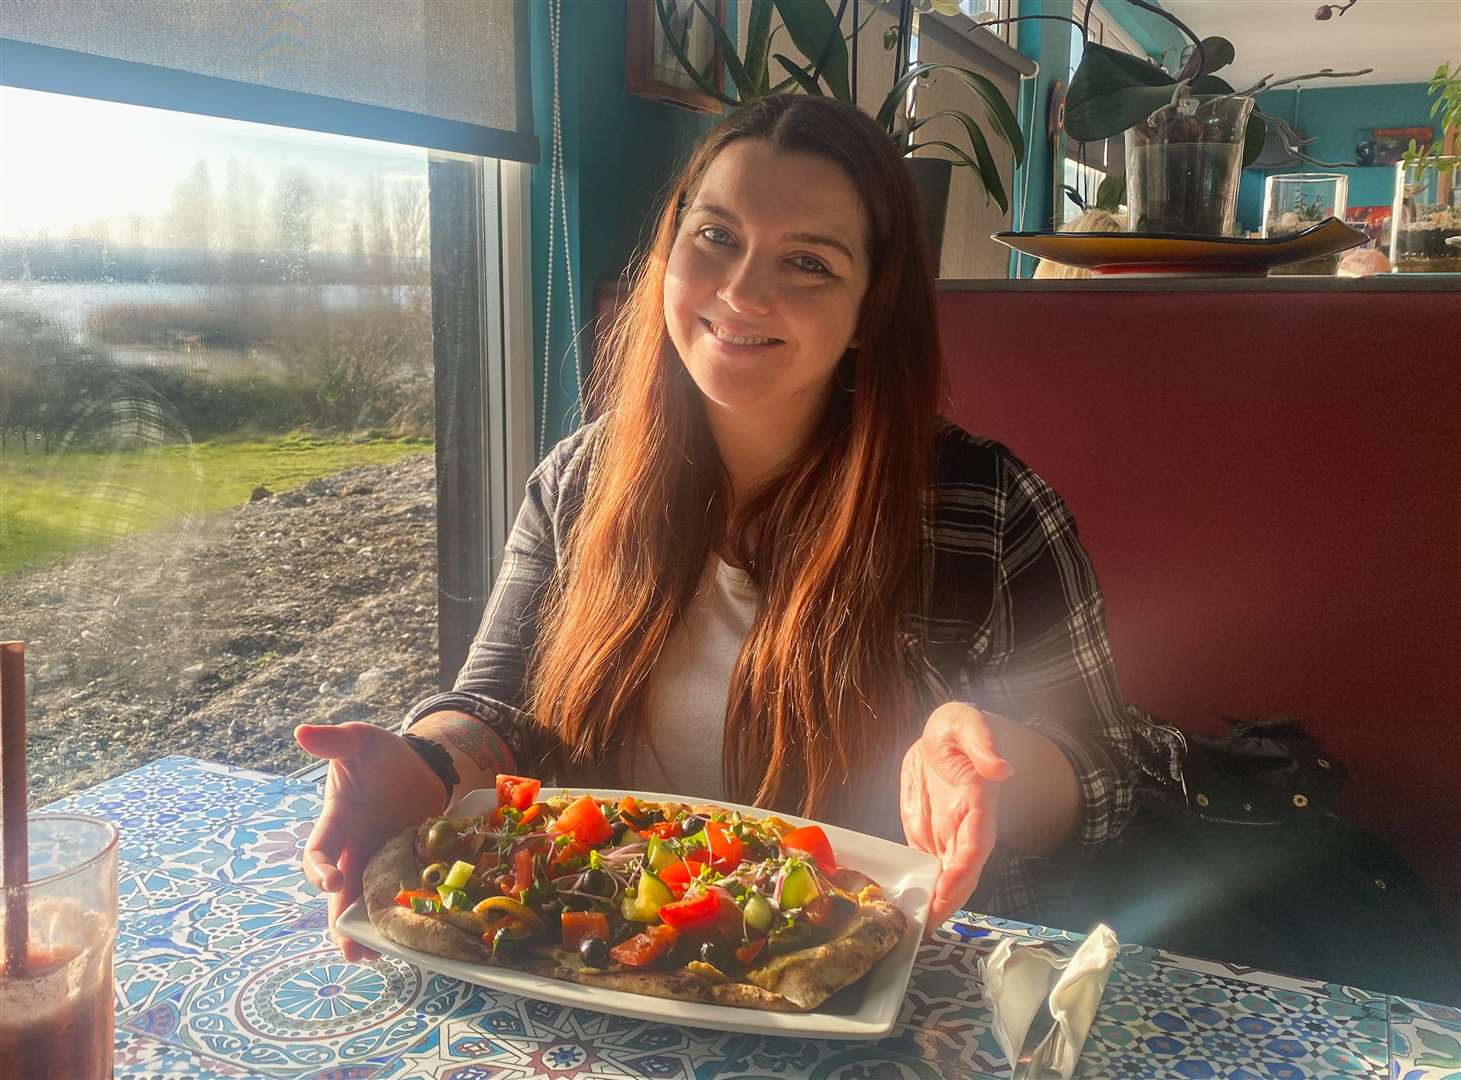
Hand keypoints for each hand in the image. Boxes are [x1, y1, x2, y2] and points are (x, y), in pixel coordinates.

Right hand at [295, 722, 446, 961]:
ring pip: (368, 902)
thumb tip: (303, 732)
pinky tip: (412, 936)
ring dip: (369, 928)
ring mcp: (381, 861)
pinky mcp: (408, 867)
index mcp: (338, 822)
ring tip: (375, 956)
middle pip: (340, 892)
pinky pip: (400, 895)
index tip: (330, 883)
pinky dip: (402, 913)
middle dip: (340, 920)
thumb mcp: (361, 741)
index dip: (319, 869)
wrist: (420, 764)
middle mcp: (354, 848)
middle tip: (349, 950)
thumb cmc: (381, 755)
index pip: (318, 851)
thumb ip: (336, 741)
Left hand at [899, 702, 1013, 931]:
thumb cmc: (958, 728)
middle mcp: (967, 827)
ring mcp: (948, 835)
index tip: (948, 887)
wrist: (944, 737)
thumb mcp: (966, 724)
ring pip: (948, 877)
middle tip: (928, 925)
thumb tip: (1001, 768)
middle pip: (964, 871)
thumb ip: (982, 742)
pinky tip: (907, 912)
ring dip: (936, 903)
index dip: (964, 868)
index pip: (976, 843)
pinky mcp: (928, 837)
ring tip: (917, 930)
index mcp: (978, 803)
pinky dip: (922, 891)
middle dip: (949, 898)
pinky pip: (928, 869)